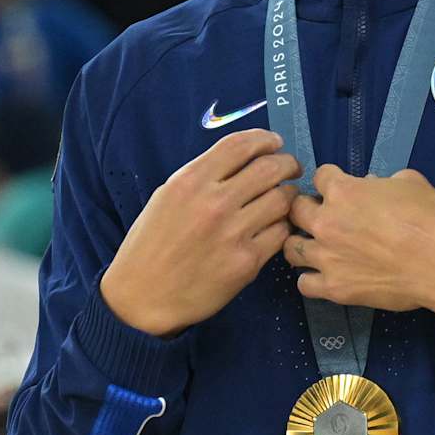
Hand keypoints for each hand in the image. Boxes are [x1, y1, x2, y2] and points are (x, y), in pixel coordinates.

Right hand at [101, 130, 298, 337]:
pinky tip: (273, 227)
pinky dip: (281, 226)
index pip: (241, 145)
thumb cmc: (153, 244)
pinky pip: (280, 233)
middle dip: (288, 164)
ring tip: (283, 199)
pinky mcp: (247, 262)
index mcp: (191, 181)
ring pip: (283, 199)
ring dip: (288, 195)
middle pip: (271, 168)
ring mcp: (233, 233)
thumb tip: (247, 159)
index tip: (275, 143)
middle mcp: (214, 203)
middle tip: (291, 169)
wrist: (143, 296)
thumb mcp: (168, 197)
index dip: (265, 139)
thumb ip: (205, 176)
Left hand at [284, 166, 434, 317]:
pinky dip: (312, 278)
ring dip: (303, 243)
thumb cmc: (432, 218)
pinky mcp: (333, 288)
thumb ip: (382, 182)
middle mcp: (326, 223)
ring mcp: (326, 258)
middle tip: (326, 216)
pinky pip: (304, 283)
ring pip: (291, 248)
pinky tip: (326, 274)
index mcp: (344, 191)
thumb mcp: (411, 183)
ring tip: (320, 247)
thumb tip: (371, 189)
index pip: (320, 176)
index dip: (331, 180)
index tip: (339, 187)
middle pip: (295, 210)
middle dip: (308, 209)